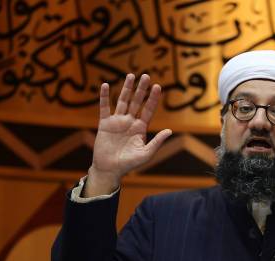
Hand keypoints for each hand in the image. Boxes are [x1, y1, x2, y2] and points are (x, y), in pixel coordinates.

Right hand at [85, 73, 172, 196]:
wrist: (110, 169)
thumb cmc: (129, 164)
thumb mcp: (146, 154)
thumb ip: (157, 142)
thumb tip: (170, 131)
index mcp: (140, 128)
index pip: (148, 110)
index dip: (153, 99)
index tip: (158, 87)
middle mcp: (130, 122)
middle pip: (137, 102)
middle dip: (141, 89)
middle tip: (146, 76)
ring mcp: (117, 121)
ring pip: (122, 101)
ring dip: (126, 88)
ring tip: (131, 76)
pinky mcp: (105, 124)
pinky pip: (104, 107)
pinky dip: (104, 97)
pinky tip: (106, 85)